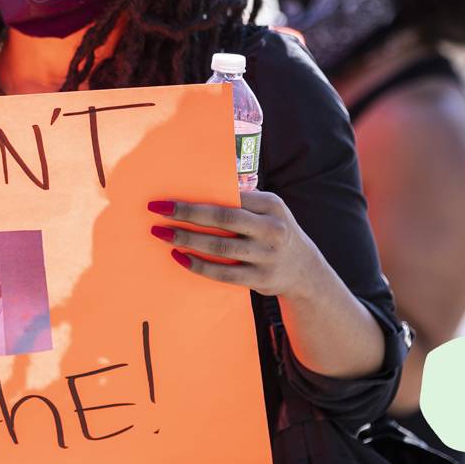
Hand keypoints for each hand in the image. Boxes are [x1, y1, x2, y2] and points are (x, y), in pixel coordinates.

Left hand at [148, 191, 324, 298]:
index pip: (231, 197)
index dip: (199, 197)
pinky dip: (198, 265)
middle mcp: (272, 229)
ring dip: (187, 239)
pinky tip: (179, 256)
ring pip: (220, 246)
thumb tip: (201, 184)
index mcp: (272, 205)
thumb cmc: (274, 233)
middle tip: (159, 210)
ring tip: (162, 233)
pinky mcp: (260, 279)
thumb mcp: (269, 211)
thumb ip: (243, 200)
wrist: (306, 273)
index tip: (169, 197)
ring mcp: (267, 255)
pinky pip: (222, 273)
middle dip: (187, 213)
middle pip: (223, 218)